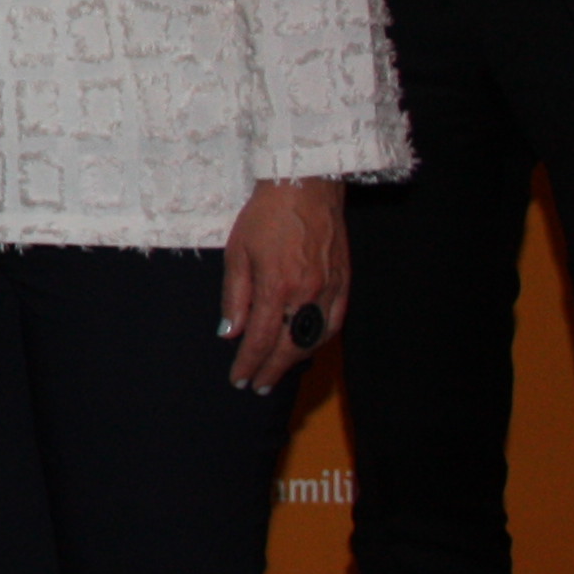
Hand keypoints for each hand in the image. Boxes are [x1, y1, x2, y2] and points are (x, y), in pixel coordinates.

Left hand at [220, 178, 346, 391]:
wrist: (305, 186)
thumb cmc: (265, 215)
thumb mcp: (237, 252)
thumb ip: (235, 295)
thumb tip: (229, 331)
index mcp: (276, 286)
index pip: (260, 338)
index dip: (249, 363)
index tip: (239, 379)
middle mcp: (307, 294)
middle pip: (289, 346)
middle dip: (272, 369)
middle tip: (259, 386)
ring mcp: (330, 289)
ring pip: (315, 338)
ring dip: (296, 360)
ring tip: (279, 370)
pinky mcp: (344, 282)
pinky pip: (335, 322)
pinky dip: (320, 340)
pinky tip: (308, 346)